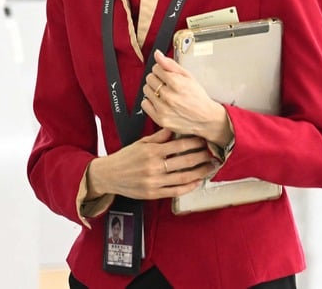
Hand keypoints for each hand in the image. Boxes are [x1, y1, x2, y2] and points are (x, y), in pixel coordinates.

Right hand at [88, 128, 214, 200]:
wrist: (108, 175)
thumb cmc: (125, 158)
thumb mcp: (140, 143)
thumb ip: (158, 137)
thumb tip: (173, 128)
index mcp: (151, 151)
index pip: (179, 146)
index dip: (194, 143)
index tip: (204, 141)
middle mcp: (154, 167)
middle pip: (185, 161)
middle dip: (202, 157)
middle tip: (213, 154)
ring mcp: (154, 181)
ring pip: (183, 177)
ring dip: (200, 172)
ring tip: (210, 167)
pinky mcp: (153, 193)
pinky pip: (175, 191)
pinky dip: (189, 187)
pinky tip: (198, 182)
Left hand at [141, 51, 232, 145]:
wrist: (206, 118)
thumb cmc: (198, 97)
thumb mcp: (189, 76)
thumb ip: (171, 64)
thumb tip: (157, 54)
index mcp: (177, 84)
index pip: (156, 68)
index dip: (161, 70)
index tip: (165, 74)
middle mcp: (169, 96)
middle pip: (150, 78)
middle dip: (157, 79)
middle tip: (165, 84)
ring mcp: (164, 109)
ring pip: (146, 90)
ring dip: (153, 89)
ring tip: (163, 93)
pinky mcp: (160, 119)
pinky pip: (144, 104)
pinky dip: (150, 101)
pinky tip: (159, 101)